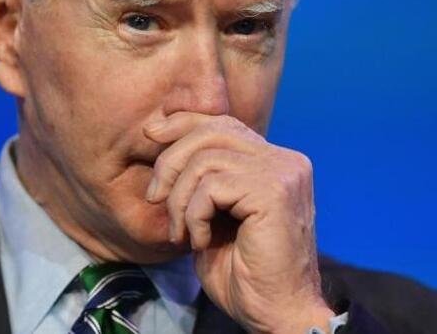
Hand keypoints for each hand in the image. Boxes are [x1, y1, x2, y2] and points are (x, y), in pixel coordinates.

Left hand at [144, 112, 334, 333]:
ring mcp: (283, 173)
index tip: (151, 133)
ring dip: (179, 200)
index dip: (183, 122)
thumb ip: (202, 179)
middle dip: (170, 161)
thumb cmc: (244, 274)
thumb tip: (163, 136)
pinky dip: (194, 215)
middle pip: (211, 131)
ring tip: (182, 232)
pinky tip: (200, 241)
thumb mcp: (213, 216)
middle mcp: (284, 161)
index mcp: (274, 163)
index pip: (222, 123)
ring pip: (205, 159)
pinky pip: (212, 186)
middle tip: (155, 198)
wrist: (276, 315)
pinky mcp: (275, 192)